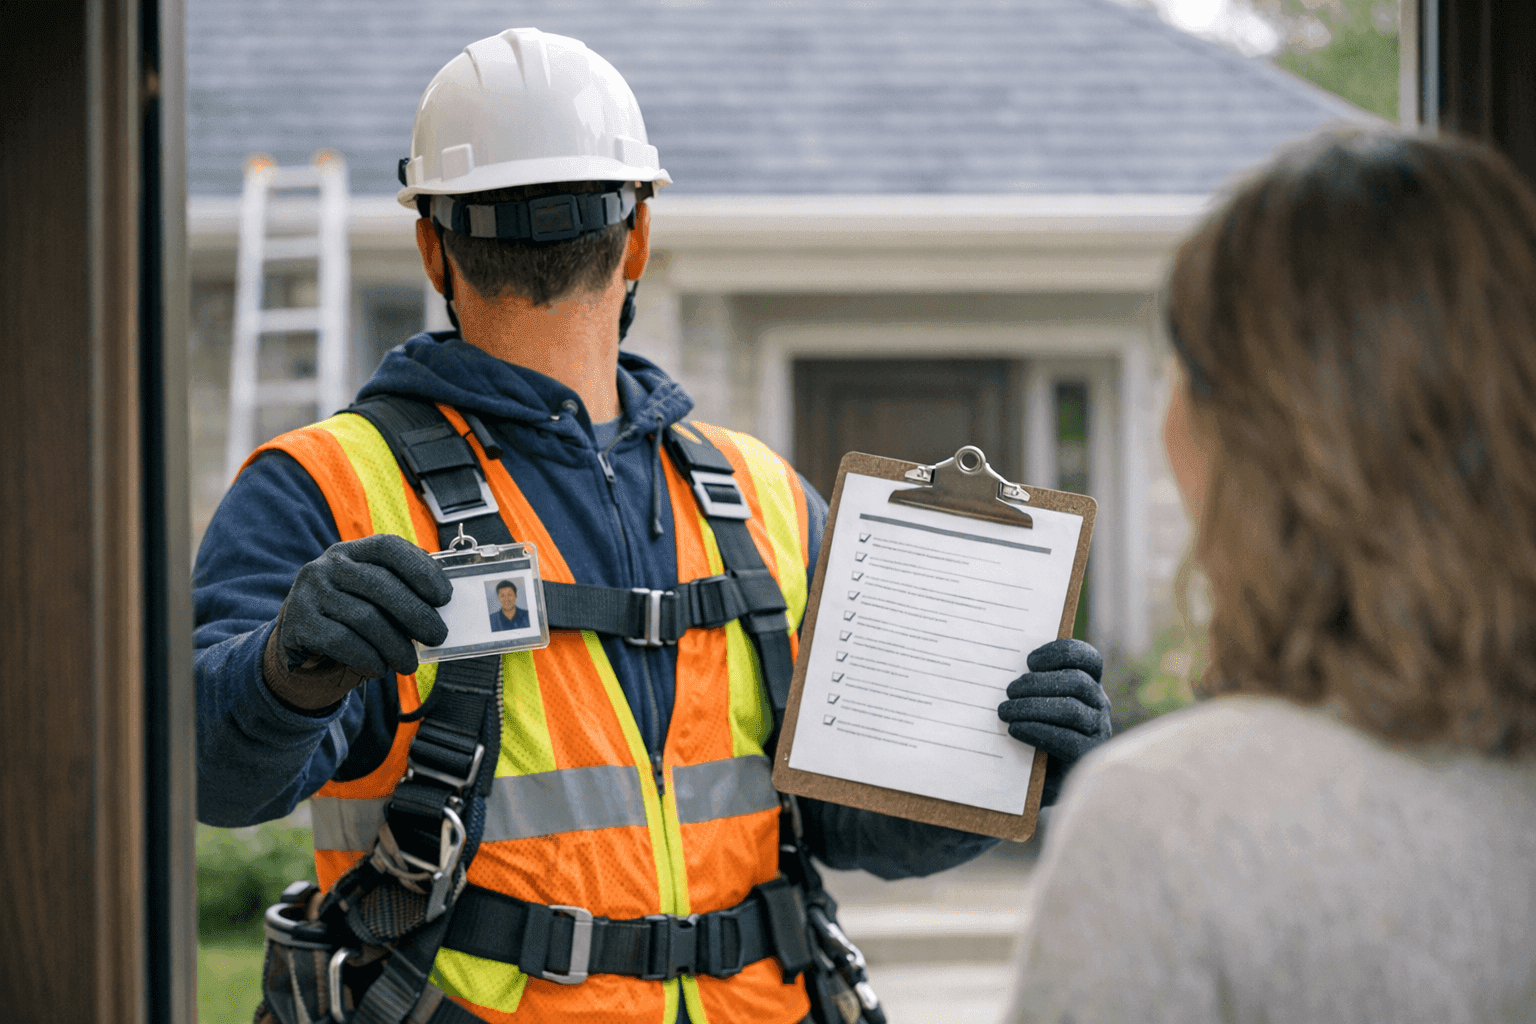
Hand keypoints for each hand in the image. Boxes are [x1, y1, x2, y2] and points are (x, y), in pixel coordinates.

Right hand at [263, 535, 452, 710]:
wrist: (301, 648)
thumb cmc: (352, 623)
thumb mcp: (376, 602)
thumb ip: (404, 595)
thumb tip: (442, 611)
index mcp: (353, 552)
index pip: (389, 548)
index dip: (421, 569)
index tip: (444, 597)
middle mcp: (328, 565)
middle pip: (381, 584)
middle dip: (416, 614)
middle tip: (438, 637)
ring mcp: (309, 591)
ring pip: (364, 616)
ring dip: (395, 645)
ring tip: (409, 664)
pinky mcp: (297, 621)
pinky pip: (341, 640)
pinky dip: (367, 657)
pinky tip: (379, 668)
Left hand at [997, 638, 1111, 804]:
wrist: (1040, 782)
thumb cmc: (1032, 734)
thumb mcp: (1032, 704)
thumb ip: (1028, 686)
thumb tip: (999, 668)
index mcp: (1087, 684)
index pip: (1088, 658)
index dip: (1060, 652)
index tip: (1029, 660)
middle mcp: (1098, 704)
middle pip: (1077, 681)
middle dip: (1038, 683)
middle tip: (1009, 691)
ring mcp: (1097, 730)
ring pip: (1072, 710)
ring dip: (1033, 707)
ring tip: (1004, 711)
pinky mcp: (1089, 757)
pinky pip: (1066, 739)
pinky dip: (1037, 730)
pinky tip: (1015, 729)